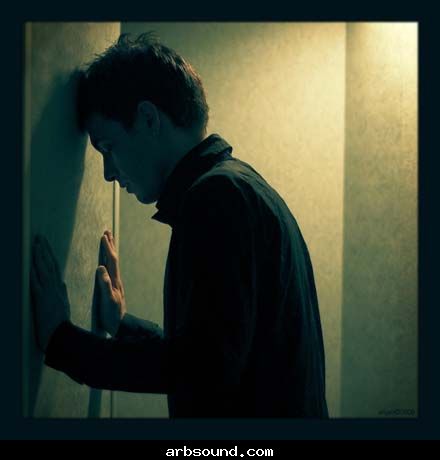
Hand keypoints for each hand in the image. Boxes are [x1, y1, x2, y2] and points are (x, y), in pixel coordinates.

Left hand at [30, 235, 70, 351]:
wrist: (61, 334)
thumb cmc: (61, 323)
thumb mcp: (63, 305)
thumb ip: (61, 293)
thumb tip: (61, 283)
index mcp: (59, 288)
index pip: (54, 268)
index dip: (49, 256)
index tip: (45, 246)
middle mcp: (54, 287)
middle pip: (49, 264)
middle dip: (44, 250)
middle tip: (40, 238)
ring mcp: (48, 291)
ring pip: (44, 270)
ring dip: (39, 256)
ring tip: (36, 244)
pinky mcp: (41, 298)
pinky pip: (36, 281)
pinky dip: (34, 271)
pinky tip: (30, 262)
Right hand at [96, 230, 126, 335]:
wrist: (119, 325)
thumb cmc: (112, 314)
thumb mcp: (107, 299)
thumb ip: (104, 284)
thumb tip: (100, 267)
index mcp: (114, 280)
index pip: (112, 260)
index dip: (108, 248)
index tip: (103, 236)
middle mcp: (116, 279)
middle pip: (114, 258)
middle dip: (110, 245)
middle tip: (107, 231)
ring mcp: (114, 283)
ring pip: (112, 263)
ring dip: (110, 251)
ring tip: (107, 241)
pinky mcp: (111, 287)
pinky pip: (110, 269)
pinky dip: (107, 261)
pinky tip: (105, 262)